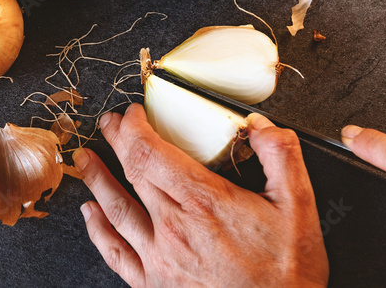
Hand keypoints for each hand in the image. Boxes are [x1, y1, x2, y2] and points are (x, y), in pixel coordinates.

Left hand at [74, 104, 328, 287]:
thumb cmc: (287, 274)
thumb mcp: (299, 207)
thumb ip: (281, 156)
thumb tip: (259, 126)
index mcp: (204, 202)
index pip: (151, 153)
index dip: (135, 128)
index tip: (134, 114)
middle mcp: (175, 228)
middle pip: (131, 173)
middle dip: (117, 141)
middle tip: (110, 124)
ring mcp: (161, 258)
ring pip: (116, 209)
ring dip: (97, 179)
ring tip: (85, 158)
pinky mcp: (155, 284)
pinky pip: (117, 253)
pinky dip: (98, 231)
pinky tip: (90, 214)